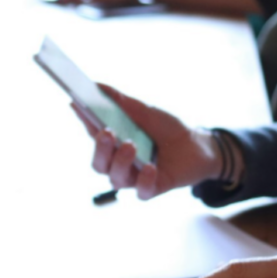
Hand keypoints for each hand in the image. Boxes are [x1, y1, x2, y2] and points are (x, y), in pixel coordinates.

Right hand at [69, 84, 221, 199]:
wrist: (198, 145)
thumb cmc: (166, 128)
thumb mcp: (146, 111)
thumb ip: (122, 102)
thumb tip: (98, 86)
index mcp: (113, 143)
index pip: (92, 133)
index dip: (84, 120)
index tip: (78, 104)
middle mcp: (118, 163)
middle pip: (99, 163)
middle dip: (100, 149)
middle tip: (107, 132)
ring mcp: (135, 177)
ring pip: (116, 178)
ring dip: (121, 162)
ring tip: (131, 145)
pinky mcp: (153, 188)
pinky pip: (142, 191)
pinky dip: (144, 180)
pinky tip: (150, 167)